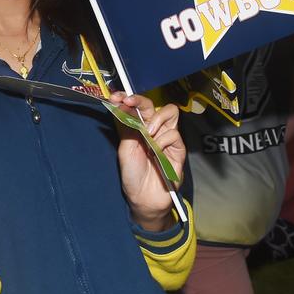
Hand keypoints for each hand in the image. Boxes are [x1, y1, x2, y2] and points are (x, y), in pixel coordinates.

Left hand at [109, 91, 185, 231]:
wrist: (142, 196)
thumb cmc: (132, 174)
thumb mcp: (125, 148)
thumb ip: (127, 127)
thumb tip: (123, 105)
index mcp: (139, 128)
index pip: (136, 107)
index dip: (127, 98)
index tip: (116, 97)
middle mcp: (153, 130)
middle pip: (154, 104)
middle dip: (141, 100)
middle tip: (130, 103)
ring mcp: (166, 138)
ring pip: (170, 113)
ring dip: (156, 119)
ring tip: (147, 134)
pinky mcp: (177, 149)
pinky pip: (174, 135)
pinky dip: (163, 140)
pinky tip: (156, 151)